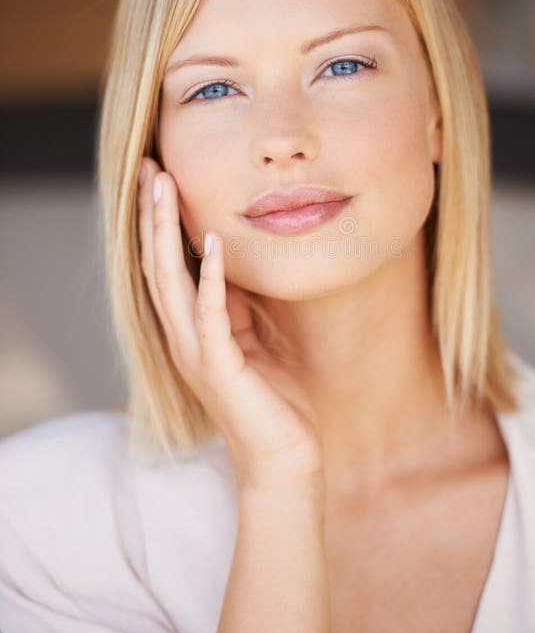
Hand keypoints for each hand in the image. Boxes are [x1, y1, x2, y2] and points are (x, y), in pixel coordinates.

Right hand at [137, 157, 323, 491]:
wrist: (285, 464)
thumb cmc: (277, 404)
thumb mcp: (256, 342)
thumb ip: (240, 308)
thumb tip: (236, 268)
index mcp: (192, 333)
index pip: (167, 268)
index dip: (161, 225)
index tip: (161, 181)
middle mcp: (184, 340)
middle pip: (157, 266)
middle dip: (154, 216)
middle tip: (150, 169)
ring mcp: (197, 354)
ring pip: (170, 282)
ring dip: (167, 233)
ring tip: (165, 189)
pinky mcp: (220, 368)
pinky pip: (211, 314)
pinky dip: (210, 277)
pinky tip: (214, 243)